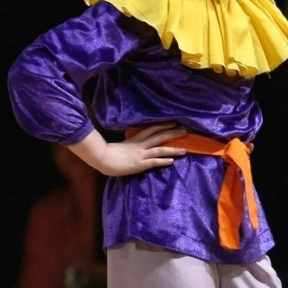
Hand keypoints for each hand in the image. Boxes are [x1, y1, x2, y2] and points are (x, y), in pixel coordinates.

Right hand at [69, 125, 186, 177]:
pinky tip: (171, 161)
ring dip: (173, 149)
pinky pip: (154, 162)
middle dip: (173, 133)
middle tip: (186, 130)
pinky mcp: (139, 164)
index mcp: (135, 140)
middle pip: (159, 136)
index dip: (164, 125)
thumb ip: (129, 146)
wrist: (101, 158)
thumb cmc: (107, 153)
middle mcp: (140, 145)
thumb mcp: (120, 147)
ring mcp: (140, 154)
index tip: (174, 122)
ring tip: (184, 150)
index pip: (152, 129)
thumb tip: (133, 147)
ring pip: (160, 149)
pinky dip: (163, 161)